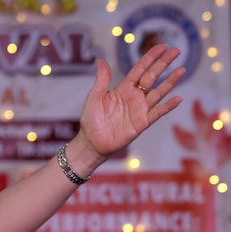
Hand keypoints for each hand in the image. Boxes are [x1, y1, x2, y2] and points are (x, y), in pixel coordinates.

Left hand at [77, 43, 184, 157]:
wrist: (92, 142)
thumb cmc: (92, 119)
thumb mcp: (95, 96)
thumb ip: (102, 79)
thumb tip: (101, 59)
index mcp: (124, 88)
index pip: (140, 69)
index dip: (151, 58)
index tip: (162, 46)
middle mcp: (135, 96)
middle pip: (152, 77)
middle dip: (163, 64)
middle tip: (176, 51)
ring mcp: (140, 109)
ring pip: (158, 92)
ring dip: (170, 82)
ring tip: (181, 70)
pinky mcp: (142, 123)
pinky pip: (157, 113)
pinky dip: (167, 106)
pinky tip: (177, 98)